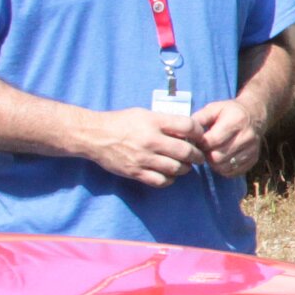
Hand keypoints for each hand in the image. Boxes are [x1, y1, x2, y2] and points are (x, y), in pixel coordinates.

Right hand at [82, 109, 208, 186]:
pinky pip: (161, 181)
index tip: (200, 137)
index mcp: (154, 122)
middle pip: (186, 151)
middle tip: (199, 156)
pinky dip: (170, 179)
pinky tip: (170, 174)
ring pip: (176, 168)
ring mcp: (143, 158)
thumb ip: (165, 122)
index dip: (199, 132)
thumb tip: (188, 130)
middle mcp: (151, 140)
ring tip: (186, 166)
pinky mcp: (135, 172)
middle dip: (197, 155)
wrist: (94, 136)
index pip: (188, 126)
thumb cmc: (121, 122)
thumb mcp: (144, 114)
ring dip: (185, 168)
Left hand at [193, 98, 263, 177]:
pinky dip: (224, 169)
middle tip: (204, 149)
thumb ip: (199, 118)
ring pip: (225, 166)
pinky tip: (221, 159)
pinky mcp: (253, 159)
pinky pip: (234, 172)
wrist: (254, 116)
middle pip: (218, 157)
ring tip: (212, 154)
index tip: (198, 141)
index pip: (212, 141)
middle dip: (207, 155)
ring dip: (214, 163)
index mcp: (236, 121)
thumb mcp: (214, 108)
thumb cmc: (229, 112)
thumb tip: (186, 132)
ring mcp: (252, 149)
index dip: (201, 144)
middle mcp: (247, 136)